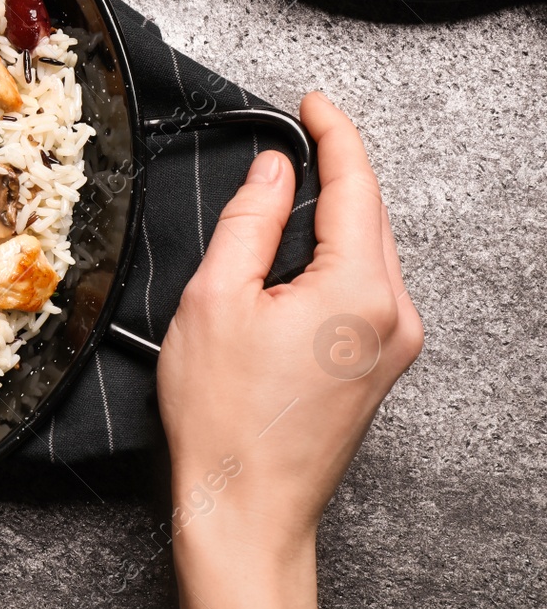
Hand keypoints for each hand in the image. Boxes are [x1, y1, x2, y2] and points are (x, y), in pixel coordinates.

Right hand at [158, 92, 421, 608]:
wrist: (246, 506)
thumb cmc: (223, 416)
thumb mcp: (215, 296)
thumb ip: (252, 219)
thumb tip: (277, 170)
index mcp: (360, 289)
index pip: (358, 185)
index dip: (334, 132)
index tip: (312, 101)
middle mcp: (394, 315)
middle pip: (370, 217)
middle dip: (334, 172)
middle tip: (290, 138)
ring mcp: (394, 345)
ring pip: (368, 253)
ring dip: (331, 219)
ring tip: (282, 201)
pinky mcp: (380, 367)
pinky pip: (364, 289)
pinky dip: (333, 260)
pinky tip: (292, 264)